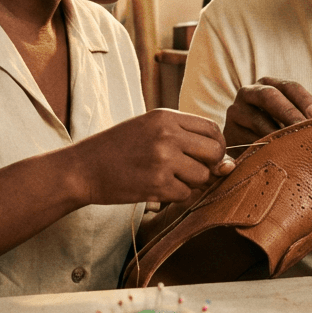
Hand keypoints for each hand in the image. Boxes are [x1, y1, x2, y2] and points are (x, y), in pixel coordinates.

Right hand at [69, 109, 231, 205]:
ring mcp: (162, 160)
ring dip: (190, 183)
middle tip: (192, 171)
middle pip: (215, 152)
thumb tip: (229, 164)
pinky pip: (185, 194)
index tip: (206, 156)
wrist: (82, 168)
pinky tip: (156, 188)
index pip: (213, 129)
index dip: (217, 145)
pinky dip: (175, 196)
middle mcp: (167, 134)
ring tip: (167, 178)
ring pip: (202, 176)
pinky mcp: (156, 184)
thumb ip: (186, 140)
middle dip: (211, 165)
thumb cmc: (117, 149)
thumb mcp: (149, 130)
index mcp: (166, 116)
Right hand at [222, 77, 311, 146]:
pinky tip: (277, 157)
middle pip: (270, 97)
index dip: (304, 100)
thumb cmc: (276, 130)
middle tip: (305, 131)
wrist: (243, 147)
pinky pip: (248, 141)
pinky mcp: (228, 133)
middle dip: (290, 113)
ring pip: (259, 121)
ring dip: (278, 135)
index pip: (289, 87)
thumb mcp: (287, 117)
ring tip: (296, 147)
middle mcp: (248, 92)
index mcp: (268, 84)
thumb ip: (302, 115)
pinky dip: (264, 149)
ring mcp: (235, 111)